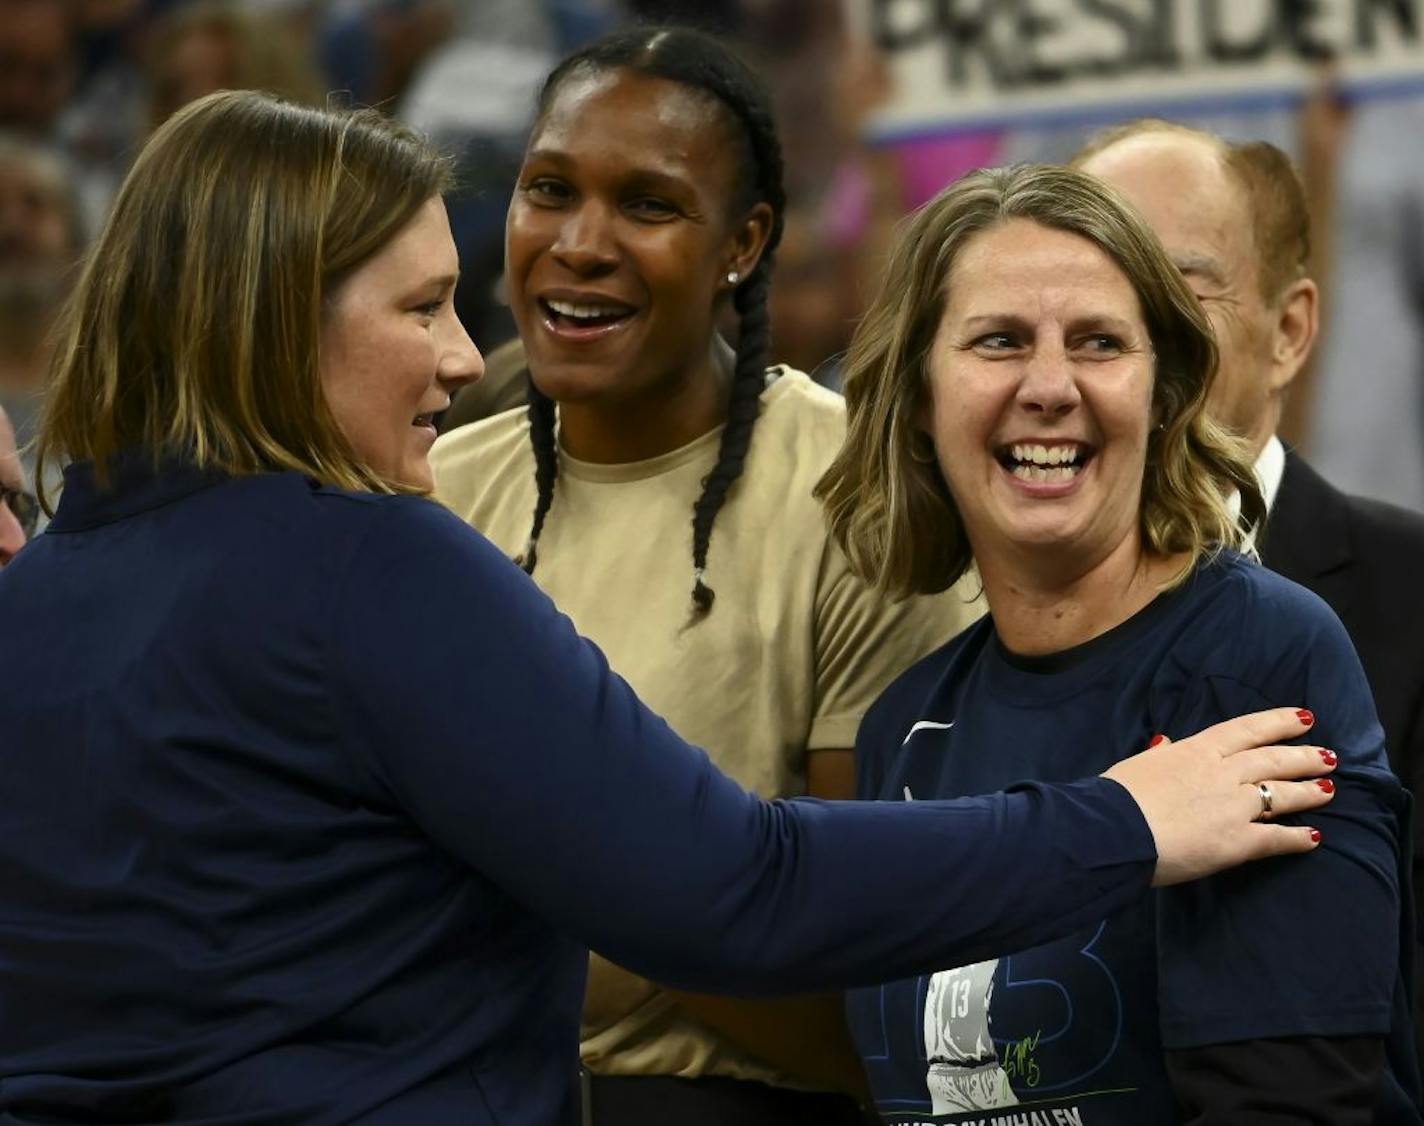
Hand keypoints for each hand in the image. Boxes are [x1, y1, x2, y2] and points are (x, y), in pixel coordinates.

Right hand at [1102, 708, 1334, 886]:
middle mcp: (1223, 773)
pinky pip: (1276, 837)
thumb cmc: (1117, 796)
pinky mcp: (1238, 842)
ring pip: (1282, 794)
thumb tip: (1165, 743)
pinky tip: (1313, 838)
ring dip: (1308, 791)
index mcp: (1197, 751)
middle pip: (1273, 760)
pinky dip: (1297, 838)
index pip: (1247, 730)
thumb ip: (1160, 755)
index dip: (1278, 722)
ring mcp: (1234, 806)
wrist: (1116, 830)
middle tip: (1327, 755)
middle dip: (1303, 756)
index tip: (1303, 717)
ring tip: (1329, 789)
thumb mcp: (1138, 765)